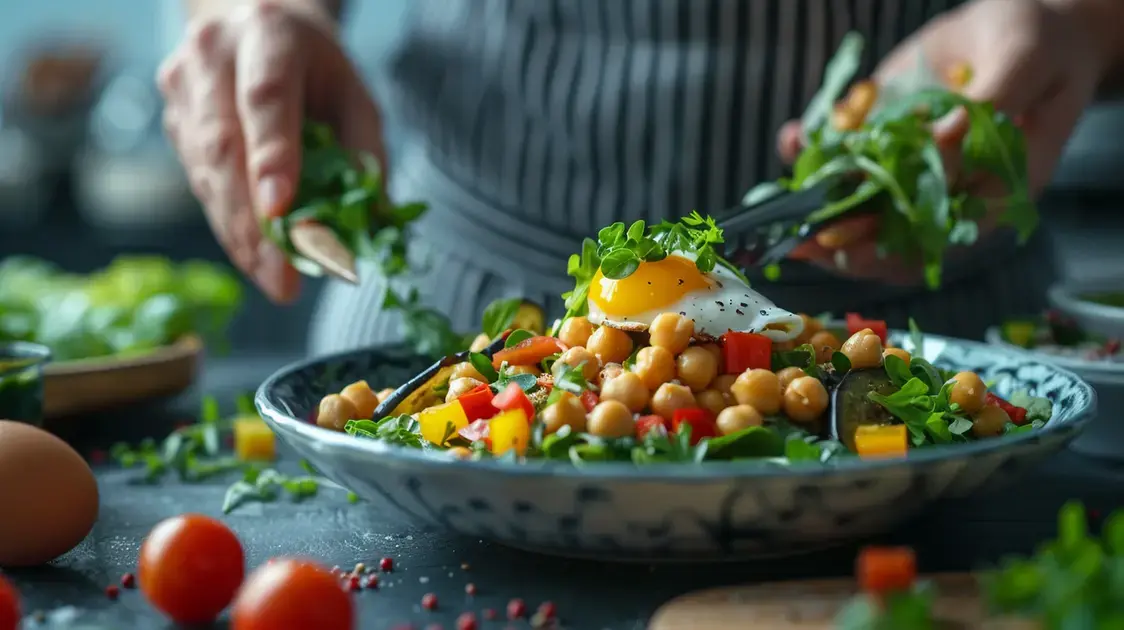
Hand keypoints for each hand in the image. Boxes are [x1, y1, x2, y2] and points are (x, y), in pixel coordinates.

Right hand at [158, 1, 385, 302]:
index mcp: (269, 35)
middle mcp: (213, 54)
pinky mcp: (172, 118)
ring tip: (274, 279)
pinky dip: (228, 224)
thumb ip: (365, 152)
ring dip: (239, 234)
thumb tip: (369, 221)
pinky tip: (253, 256)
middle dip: (253, 221)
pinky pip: (197, 181)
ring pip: (205, 171)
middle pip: (225, 144)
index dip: (271, 156)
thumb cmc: (315, 68)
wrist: (256, 26)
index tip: (281, 211)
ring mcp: (183, 86)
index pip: (266, 99)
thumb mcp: (355, 95)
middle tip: (281, 276)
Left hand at [775, 0, 1103, 283]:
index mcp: (990, 193)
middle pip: (884, 237)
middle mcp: (944, 191)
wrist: (1018, 21)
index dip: (885, 249)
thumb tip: (941, 143)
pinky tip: (794, 136)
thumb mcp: (1024, 62)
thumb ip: (990, 104)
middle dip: (836, 240)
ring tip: (783, 196)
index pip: (934, 241)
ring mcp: (907, 167)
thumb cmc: (1038, 41)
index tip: (843, 243)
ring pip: (854, 203)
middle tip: (798, 237)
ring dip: (813, 202)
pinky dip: (809, 153)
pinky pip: (840, 157)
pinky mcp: (882, 138)